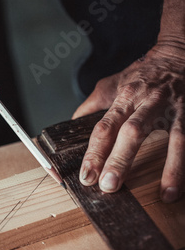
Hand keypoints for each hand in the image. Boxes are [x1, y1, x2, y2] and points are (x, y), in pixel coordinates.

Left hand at [73, 46, 184, 202]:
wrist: (177, 55)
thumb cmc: (143, 73)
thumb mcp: (113, 83)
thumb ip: (93, 103)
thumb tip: (74, 120)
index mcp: (125, 97)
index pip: (105, 127)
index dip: (94, 152)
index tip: (87, 175)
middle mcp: (149, 102)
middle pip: (133, 132)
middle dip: (120, 160)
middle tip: (109, 186)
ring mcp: (175, 108)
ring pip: (175, 138)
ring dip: (171, 167)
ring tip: (167, 194)